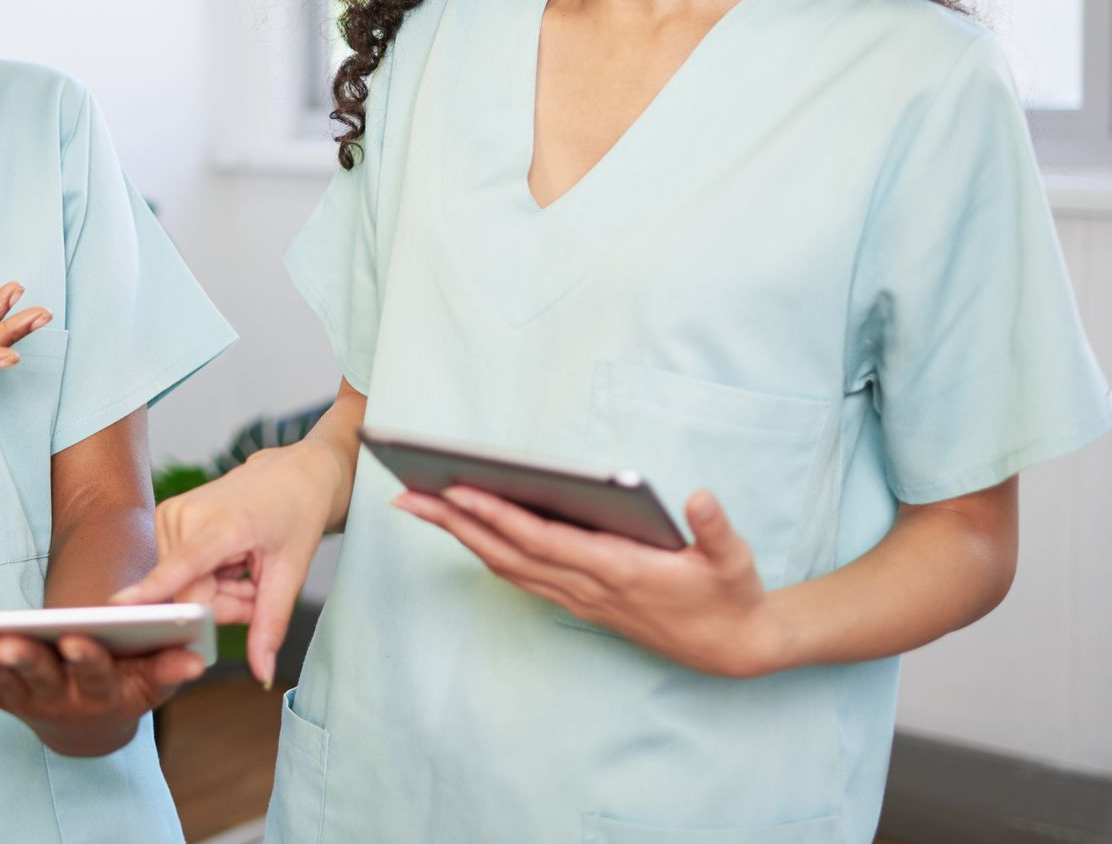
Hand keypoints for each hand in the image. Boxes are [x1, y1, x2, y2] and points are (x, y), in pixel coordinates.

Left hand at [0, 634, 204, 756]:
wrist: (88, 725)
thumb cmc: (126, 685)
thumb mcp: (153, 680)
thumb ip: (169, 667)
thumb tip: (197, 658)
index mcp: (101, 692)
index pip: (94, 674)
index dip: (85, 657)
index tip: (76, 637)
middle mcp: (57, 698)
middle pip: (38, 677)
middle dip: (20, 658)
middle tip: (2, 642)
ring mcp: (22, 697)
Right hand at [109, 444, 341, 686]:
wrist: (289, 474)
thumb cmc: (294, 517)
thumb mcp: (292, 573)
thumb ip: (270, 624)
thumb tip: (262, 674)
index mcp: (224, 525)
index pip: (182, 567)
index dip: (151, 592)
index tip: (117, 608)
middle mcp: (187, 515)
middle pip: (189, 597)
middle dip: (222, 606)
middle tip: (253, 587)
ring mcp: (170, 514)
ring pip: (182, 590)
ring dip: (216, 592)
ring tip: (243, 567)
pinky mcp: (163, 517)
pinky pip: (178, 575)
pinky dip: (205, 578)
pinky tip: (227, 560)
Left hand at [391, 485, 791, 677]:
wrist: (733, 649)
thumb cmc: (729, 596)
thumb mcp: (734, 560)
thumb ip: (716, 529)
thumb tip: (698, 497)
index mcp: (617, 569)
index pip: (542, 539)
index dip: (497, 516)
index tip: (458, 490)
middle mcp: (587, 586)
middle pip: (506, 553)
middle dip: (454, 524)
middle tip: (406, 496)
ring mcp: (579, 598)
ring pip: (506, 566)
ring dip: (461, 538)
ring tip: (422, 506)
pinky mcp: (580, 603)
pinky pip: (520, 576)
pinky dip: (487, 552)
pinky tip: (467, 532)